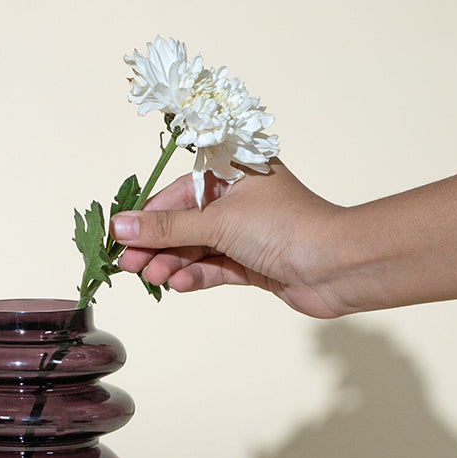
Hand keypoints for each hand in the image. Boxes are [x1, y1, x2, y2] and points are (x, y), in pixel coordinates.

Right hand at [109, 160, 351, 318]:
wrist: (336, 267)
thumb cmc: (286, 228)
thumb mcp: (217, 222)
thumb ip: (166, 227)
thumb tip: (120, 226)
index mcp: (235, 172)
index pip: (179, 191)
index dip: (149, 215)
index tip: (120, 236)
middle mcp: (240, 200)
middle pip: (184, 221)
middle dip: (157, 244)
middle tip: (128, 265)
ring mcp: (246, 233)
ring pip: (196, 247)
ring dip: (172, 263)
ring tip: (152, 278)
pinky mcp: (252, 263)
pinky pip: (213, 267)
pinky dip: (195, 275)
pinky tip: (178, 284)